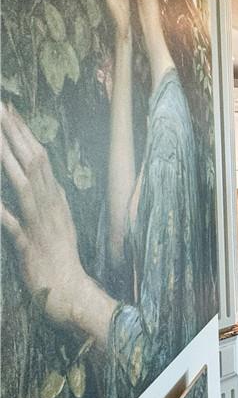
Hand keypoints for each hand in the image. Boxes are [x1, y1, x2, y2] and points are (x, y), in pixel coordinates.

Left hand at [1, 105, 88, 324]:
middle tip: (0, 107)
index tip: (9, 109)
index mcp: (55, 199)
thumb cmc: (61, 260)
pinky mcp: (30, 243)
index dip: (24, 132)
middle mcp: (50, 205)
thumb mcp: (59, 223)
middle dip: (15, 133)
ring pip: (24, 183)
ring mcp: (41, 222)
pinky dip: (1, 210)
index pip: (40, 157)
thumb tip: (47, 182)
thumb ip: (51, 200)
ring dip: (8, 157)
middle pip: (34, 161)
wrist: (69, 291)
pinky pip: (12, 223)